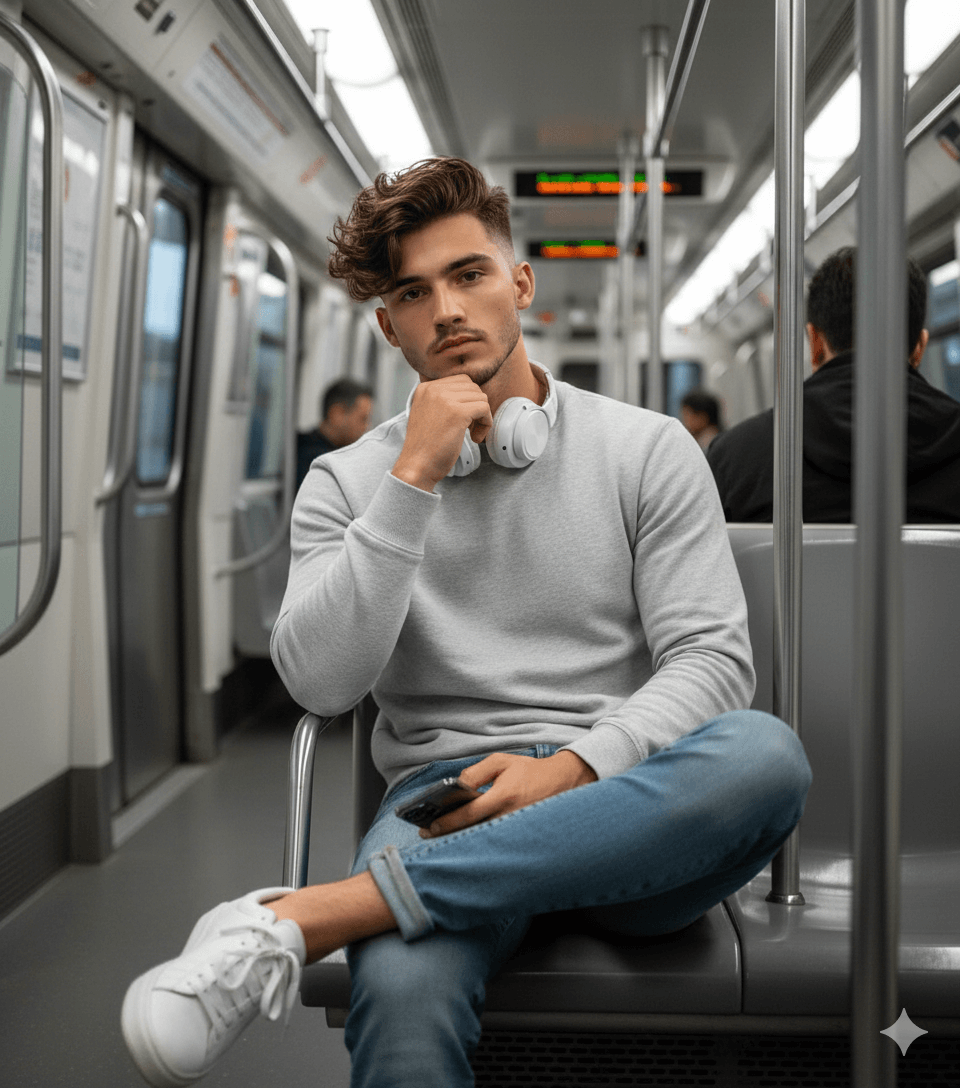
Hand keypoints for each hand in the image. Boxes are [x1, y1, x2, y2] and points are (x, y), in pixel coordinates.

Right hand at [392, 376, 492, 491]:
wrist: (416, 466)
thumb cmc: (426, 447)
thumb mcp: (429, 414)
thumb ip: (444, 401)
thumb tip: (474, 395)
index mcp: (425, 388)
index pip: (460, 381)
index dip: (468, 401)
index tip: (463, 421)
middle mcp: (433, 389)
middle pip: (472, 387)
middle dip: (476, 407)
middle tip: (470, 429)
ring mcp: (445, 399)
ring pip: (481, 397)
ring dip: (482, 417)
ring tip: (472, 434)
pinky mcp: (457, 412)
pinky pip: (484, 408)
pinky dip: (486, 424)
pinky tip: (475, 438)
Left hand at [420, 750, 597, 837]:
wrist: (562, 780)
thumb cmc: (529, 770)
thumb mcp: (501, 761)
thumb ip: (476, 773)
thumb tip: (457, 787)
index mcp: (504, 795)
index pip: (469, 814)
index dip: (447, 822)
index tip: (430, 827)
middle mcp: (510, 816)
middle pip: (472, 833)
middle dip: (449, 836)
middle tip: (429, 836)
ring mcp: (516, 829)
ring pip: (482, 840)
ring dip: (462, 840)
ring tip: (442, 838)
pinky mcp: (521, 836)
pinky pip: (495, 842)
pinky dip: (479, 842)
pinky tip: (466, 840)